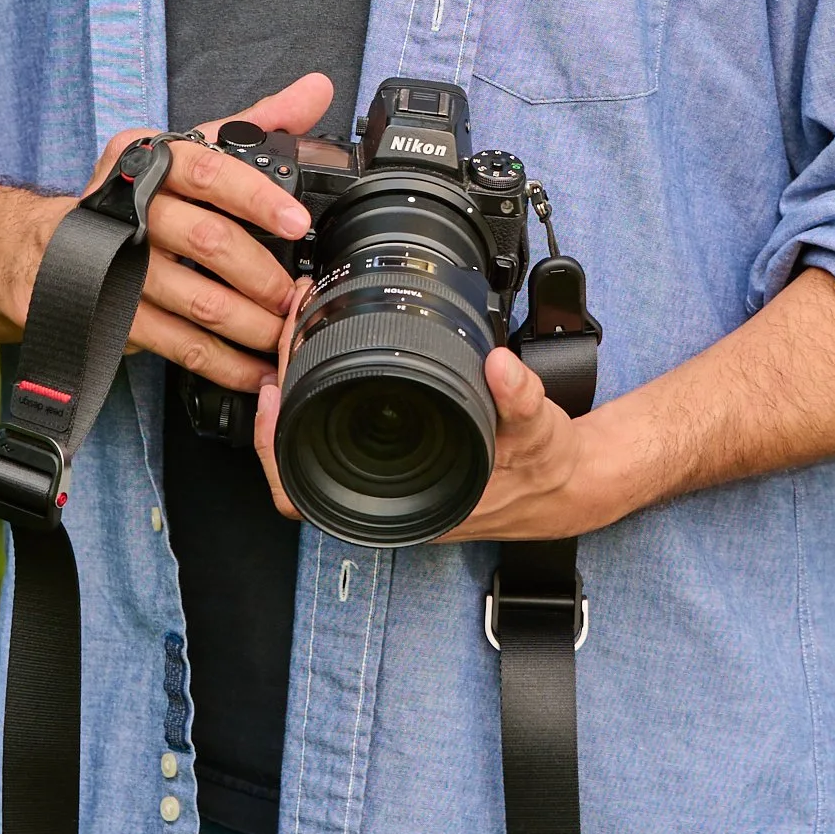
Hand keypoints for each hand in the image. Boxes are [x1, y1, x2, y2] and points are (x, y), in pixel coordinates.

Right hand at [72, 73, 334, 387]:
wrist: (40, 250)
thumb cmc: (133, 196)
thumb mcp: (184, 149)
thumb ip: (254, 121)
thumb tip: (315, 90)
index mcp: (149, 159)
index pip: (206, 169)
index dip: (255, 195)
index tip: (295, 220)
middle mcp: (129, 208)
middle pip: (207, 240)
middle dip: (262, 273)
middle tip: (294, 292)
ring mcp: (117, 266)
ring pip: (197, 299)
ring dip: (251, 323)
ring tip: (283, 333)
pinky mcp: (114, 317)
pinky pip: (180, 345)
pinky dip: (224, 363)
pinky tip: (254, 369)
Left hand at [252, 326, 620, 541]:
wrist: (564, 482)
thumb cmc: (543, 468)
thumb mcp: (538, 429)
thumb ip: (521, 399)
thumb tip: (499, 367)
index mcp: (403, 502)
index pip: (306, 491)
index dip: (274, 446)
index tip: (270, 391)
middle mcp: (386, 496)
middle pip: (297, 453)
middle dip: (280, 392)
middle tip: (285, 331)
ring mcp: (386, 477)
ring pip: (314, 440)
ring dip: (298, 388)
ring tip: (296, 334)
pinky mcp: (395, 455)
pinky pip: (338, 428)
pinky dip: (323, 391)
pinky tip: (322, 354)